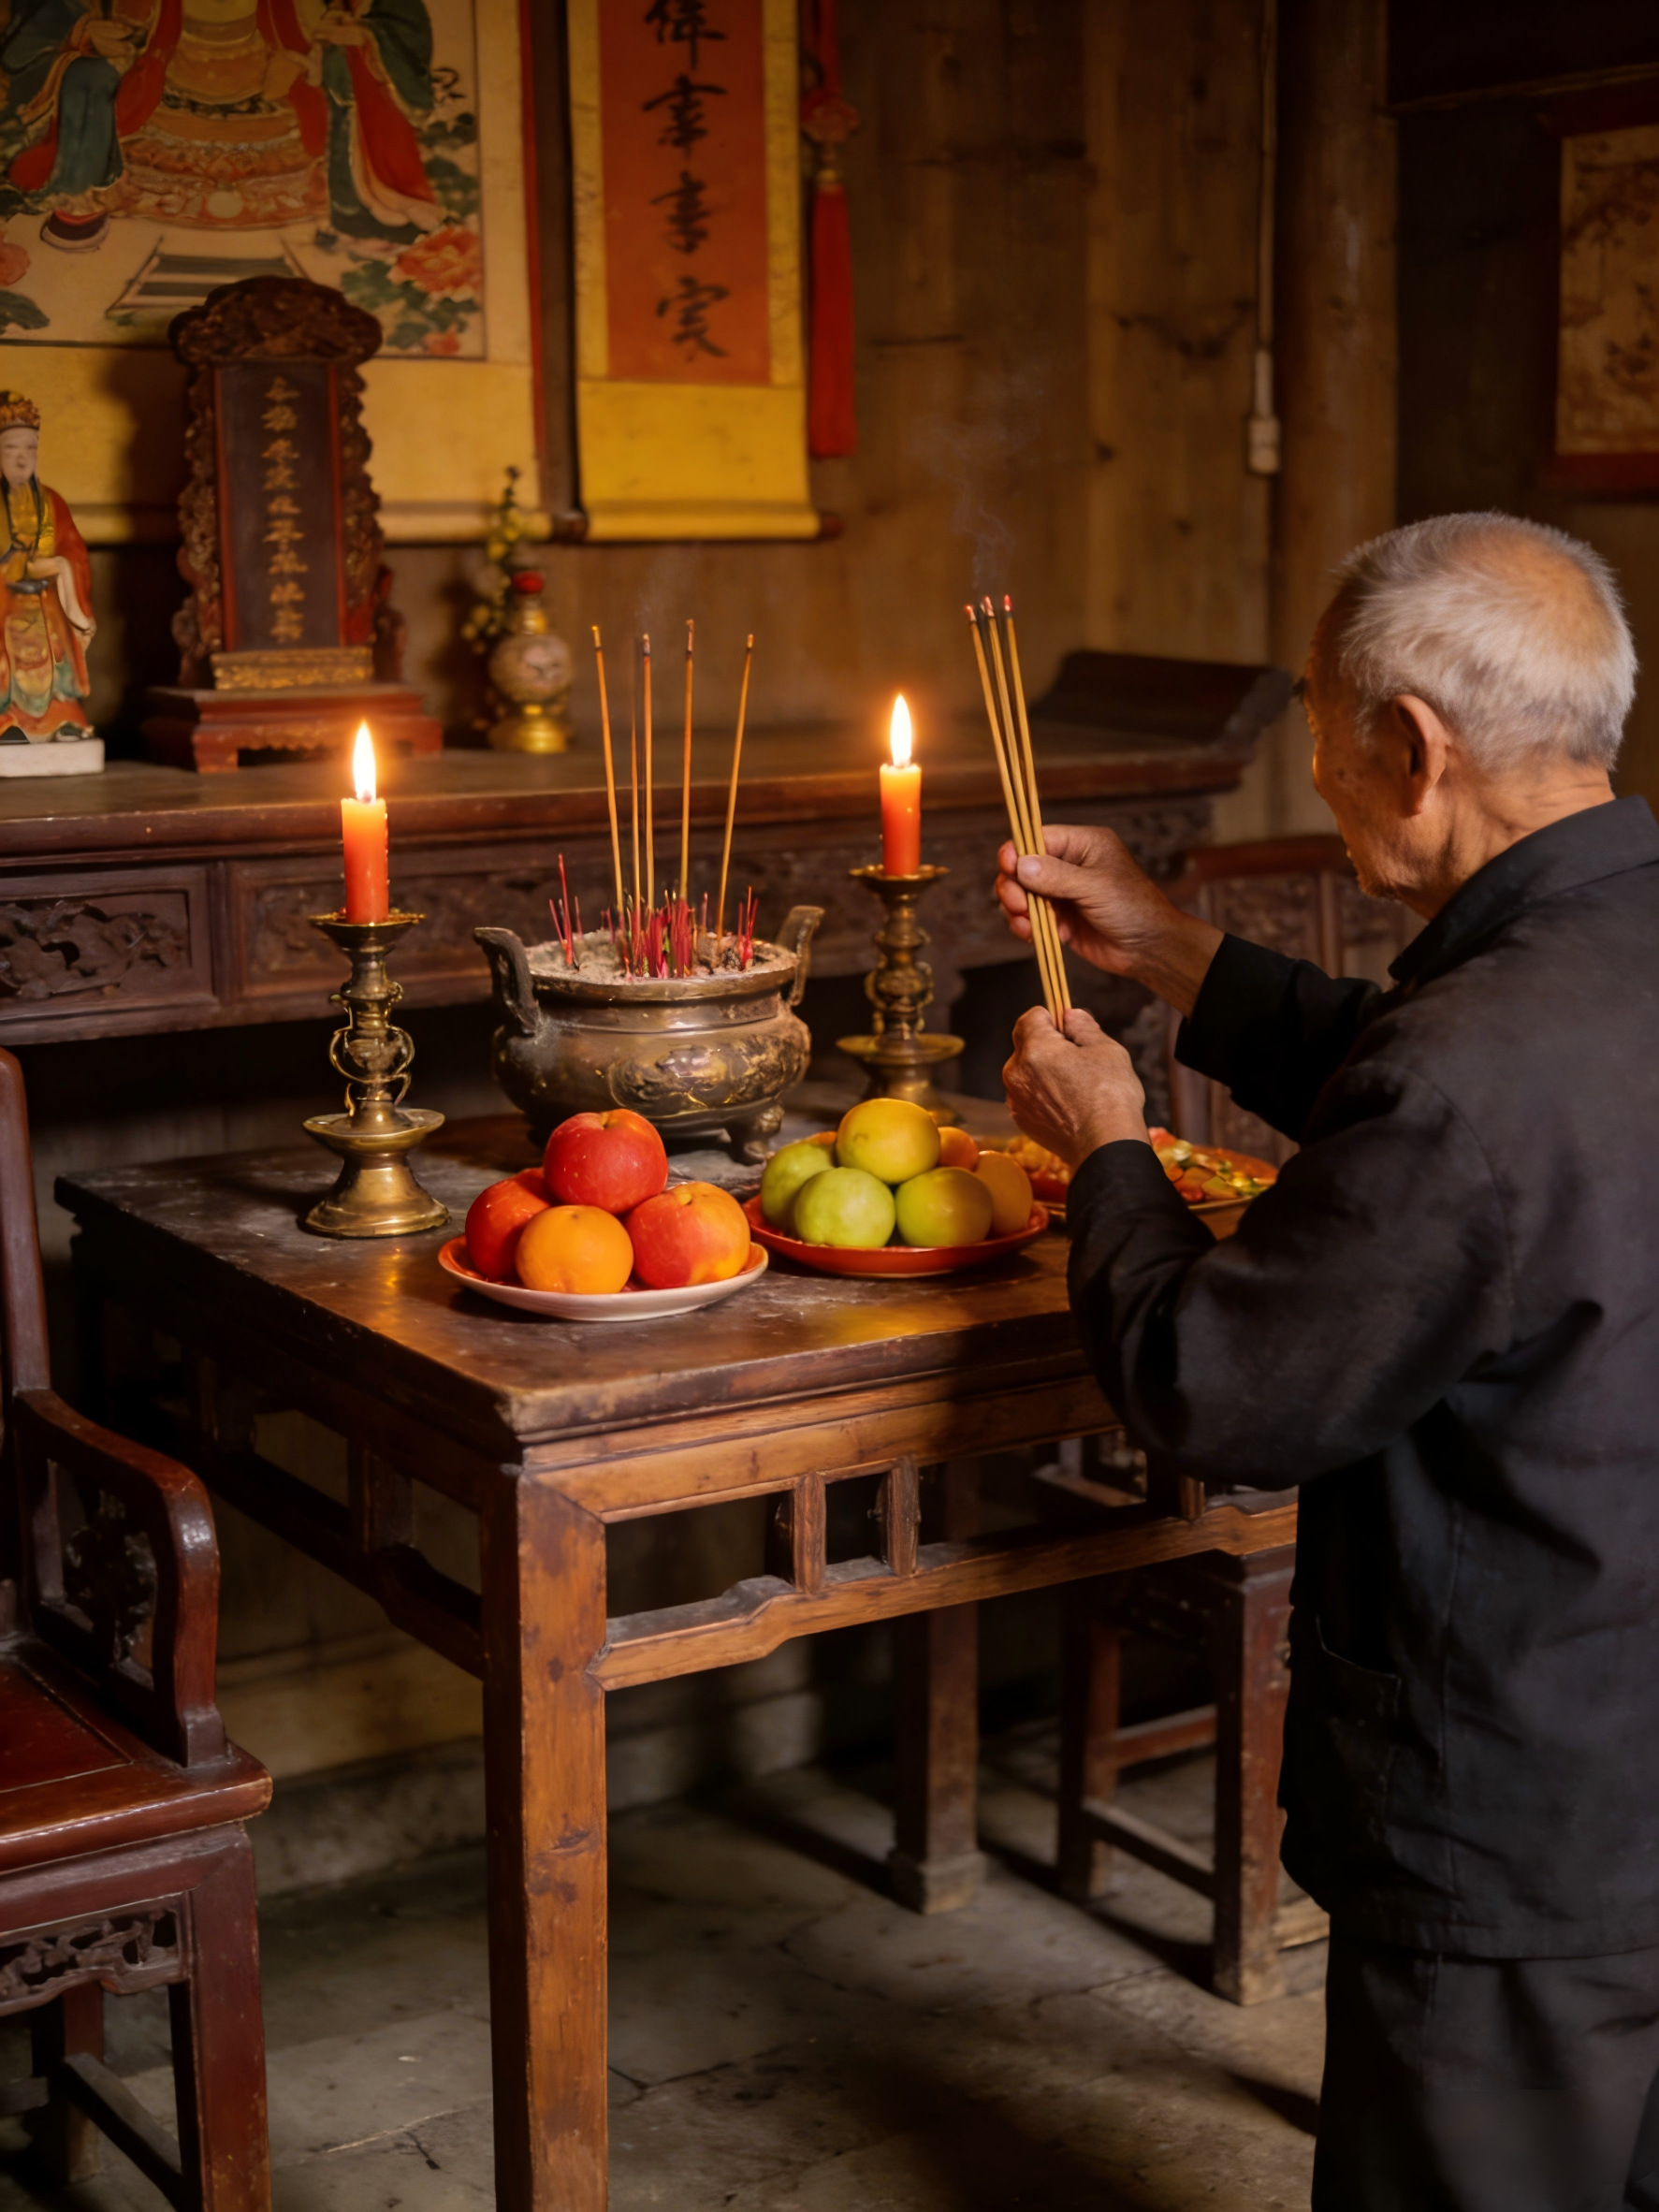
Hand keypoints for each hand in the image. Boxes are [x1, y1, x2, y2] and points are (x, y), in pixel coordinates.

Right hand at [994, 823, 1222, 1016]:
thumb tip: (1020, 865)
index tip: (1008, 868)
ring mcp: (1061, 892)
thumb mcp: (1095, 887)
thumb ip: (1056, 876)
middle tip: (1019, 906)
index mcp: (1082, 844)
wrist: (1148, 949)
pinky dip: (1025, 926)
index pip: (1038, 838)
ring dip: (1017, 910)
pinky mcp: (1058, 918)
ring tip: (1027, 925)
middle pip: (1022, 866)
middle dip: (1014, 886)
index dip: (1017, 851)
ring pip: (1021, 893)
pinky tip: (1035, 935)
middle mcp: (1068, 865)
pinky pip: (1028, 917)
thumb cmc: (1133, 908)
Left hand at [1002, 1005, 1148, 1169]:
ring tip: (1075, 1086)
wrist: (1104, 1147)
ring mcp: (1016, 1099)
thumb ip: (1083, 1026)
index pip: (1030, 1017)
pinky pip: (1028, 1095)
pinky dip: (1043, 1094)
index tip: (1067, 1028)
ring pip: (1026, 1072)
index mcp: (1035, 1050)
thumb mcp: (1105, 1049)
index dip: (1050, 1018)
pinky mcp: (1022, 1120)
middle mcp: (1016, 1073)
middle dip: (1047, 1046)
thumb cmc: (1110, 1096)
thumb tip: (1069, 1015)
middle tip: (1078, 1059)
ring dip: (1043, 1071)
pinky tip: (1068, 1105)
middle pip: (1026, 1045)